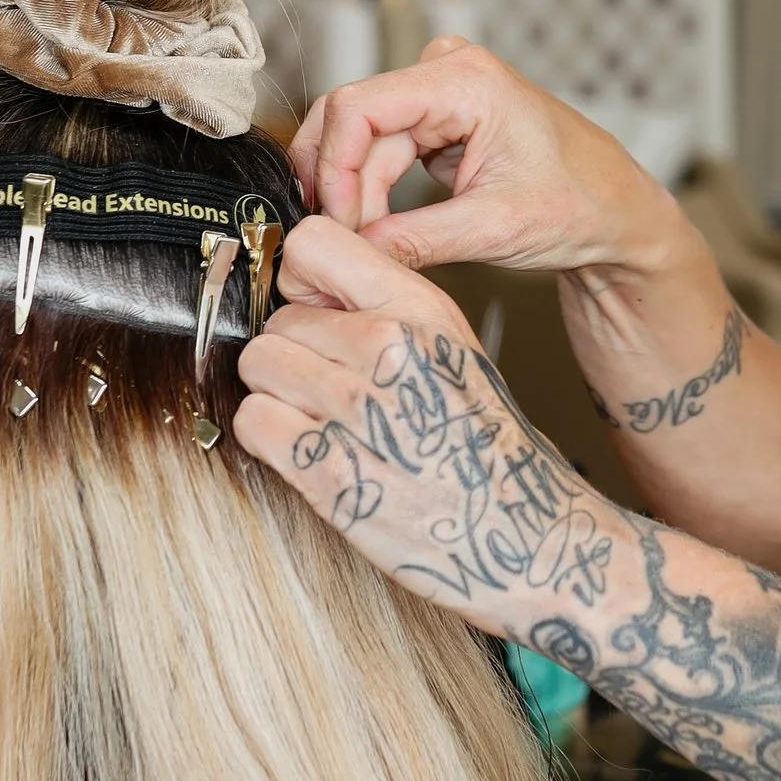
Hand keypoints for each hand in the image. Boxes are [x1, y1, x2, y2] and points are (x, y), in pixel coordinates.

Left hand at [236, 219, 623, 639]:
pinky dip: (269, 439)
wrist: (527, 535)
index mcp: (422, 309)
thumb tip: (308, 288)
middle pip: (278, 317)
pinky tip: (311, 452)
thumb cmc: (487, 447)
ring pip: (258, 365)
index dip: (301, 281)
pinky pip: (253, 422)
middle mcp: (389, 348)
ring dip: (278, 395)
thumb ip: (385, 308)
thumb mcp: (453, 348)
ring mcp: (358, 411)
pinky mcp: (329, 473)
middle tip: (332, 389)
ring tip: (324, 421)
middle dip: (294, 352)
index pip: (311, 244)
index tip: (316, 311)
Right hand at [291, 42, 685, 281]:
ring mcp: (440, 92)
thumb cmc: (580, 204)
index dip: (334, 167)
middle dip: (340, 183)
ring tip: (364, 244)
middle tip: (341, 240)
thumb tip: (350, 251)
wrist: (614, 209)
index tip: (337, 222)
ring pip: (360, 139)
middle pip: (352, 121)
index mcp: (465, 80)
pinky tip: (374, 227)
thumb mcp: (494, 229)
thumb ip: (415, 240)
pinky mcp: (436, 119)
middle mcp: (447, 71)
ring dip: (354, 192)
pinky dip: (370, 189)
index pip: (358, 106)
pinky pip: (380, 149)